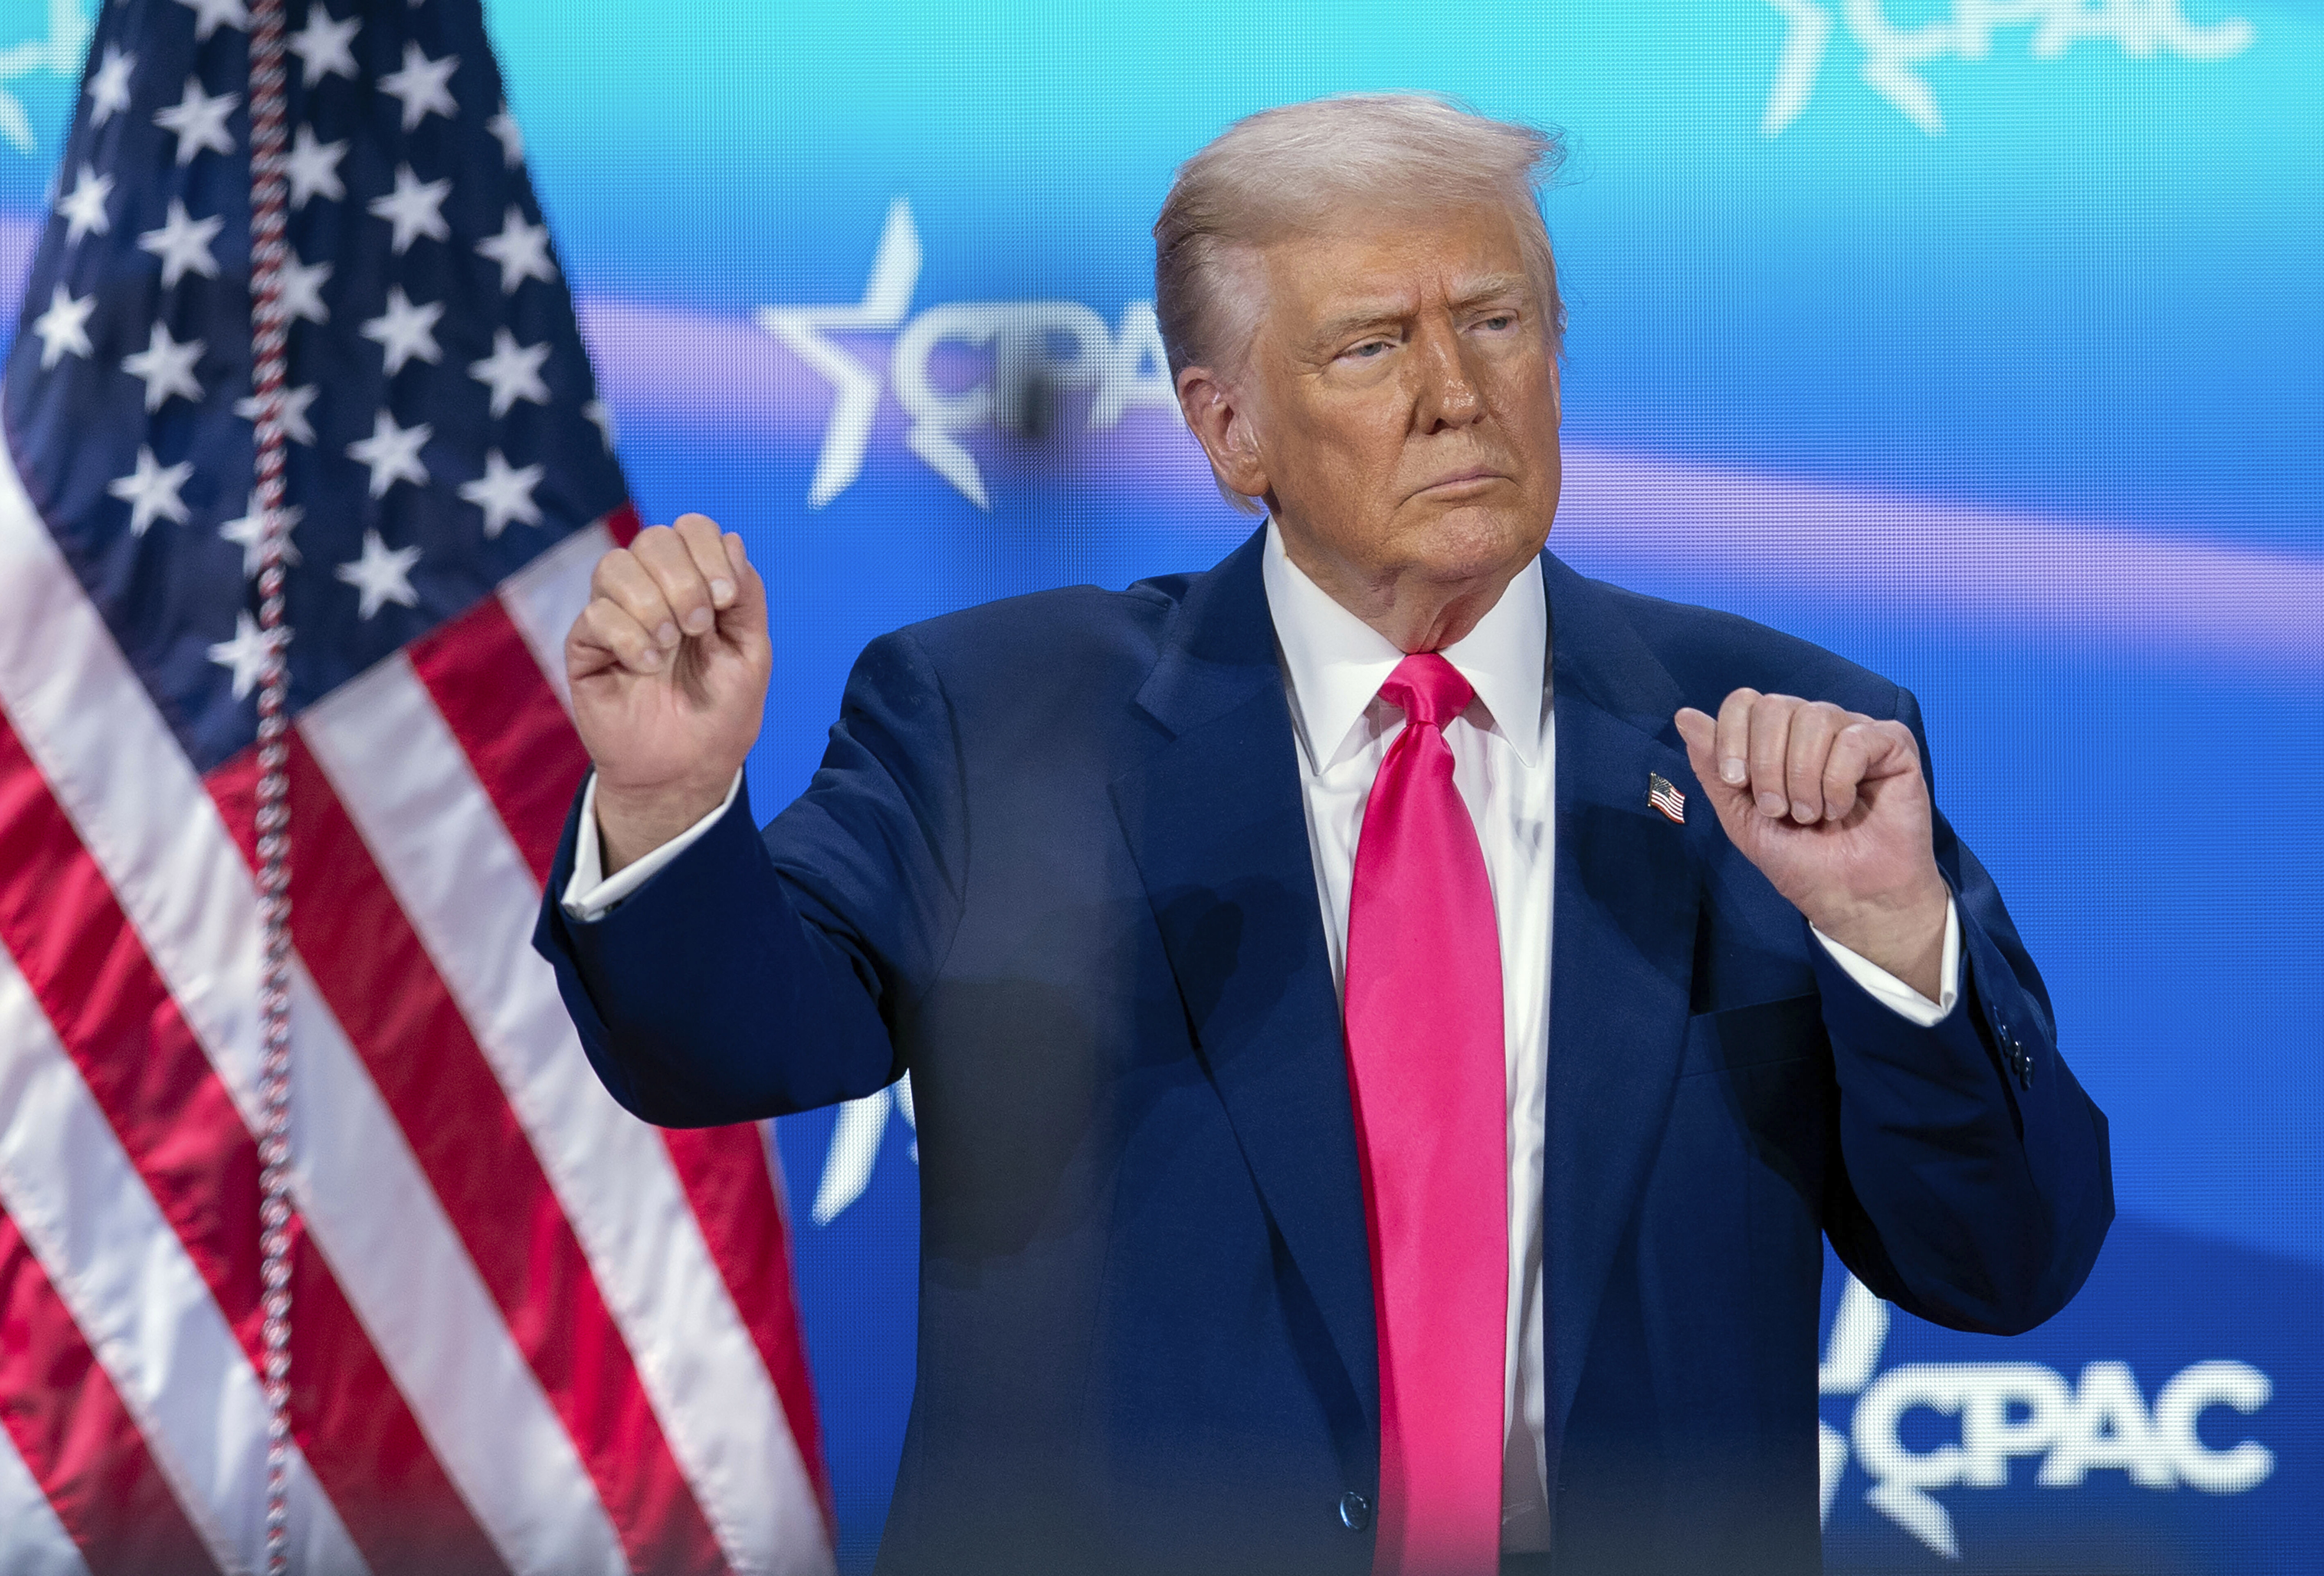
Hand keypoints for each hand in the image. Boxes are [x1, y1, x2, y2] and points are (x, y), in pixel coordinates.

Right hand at [566, 514, 770, 872]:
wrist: (688, 770)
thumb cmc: (721, 712)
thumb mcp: (752, 652)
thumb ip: (747, 595)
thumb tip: (732, 541)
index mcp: (695, 584)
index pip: (691, 528)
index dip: (709, 551)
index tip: (726, 599)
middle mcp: (653, 591)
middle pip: (652, 538)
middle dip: (683, 578)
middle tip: (700, 627)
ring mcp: (616, 615)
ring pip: (614, 566)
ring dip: (653, 604)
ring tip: (672, 646)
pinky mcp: (586, 646)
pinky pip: (595, 615)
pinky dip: (627, 638)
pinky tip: (646, 668)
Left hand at [1674, 691, 1950, 999]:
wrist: (1851, 897)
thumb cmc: (1800, 860)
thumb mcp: (1741, 817)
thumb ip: (1714, 768)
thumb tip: (1685, 716)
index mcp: (1776, 737)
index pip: (1744, 702)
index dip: (1732, 738)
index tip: (1736, 782)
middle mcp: (1814, 725)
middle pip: (1774, 706)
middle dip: (1766, 765)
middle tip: (1778, 810)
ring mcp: (1854, 730)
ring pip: (1813, 717)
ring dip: (1801, 777)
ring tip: (1810, 815)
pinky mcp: (1891, 744)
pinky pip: (1853, 739)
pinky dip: (1838, 781)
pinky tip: (1840, 809)